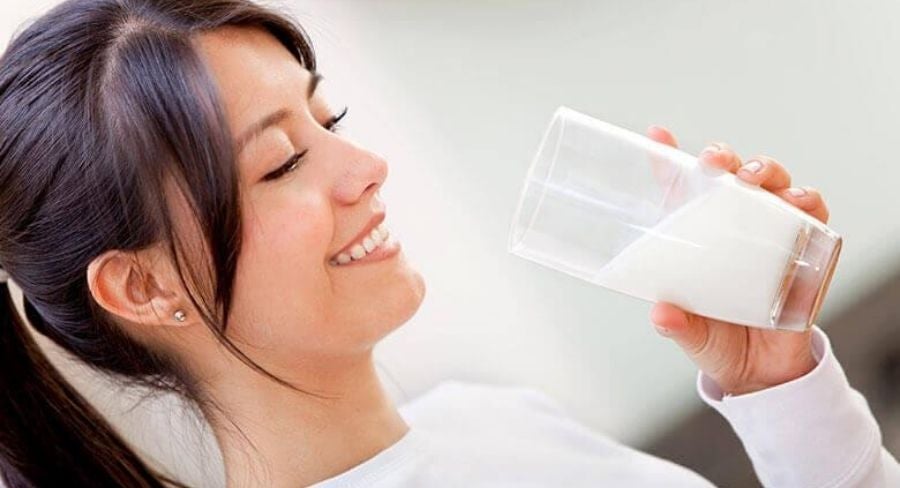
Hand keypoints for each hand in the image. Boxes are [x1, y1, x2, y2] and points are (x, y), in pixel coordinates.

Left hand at [646, 126, 830, 395]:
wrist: (762, 373)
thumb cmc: (718, 341)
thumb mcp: (692, 332)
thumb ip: (676, 323)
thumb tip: (661, 314)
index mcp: (699, 239)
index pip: (681, 191)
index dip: (669, 161)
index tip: (656, 135)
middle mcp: (734, 228)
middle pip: (730, 176)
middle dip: (723, 158)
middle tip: (715, 161)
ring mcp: (771, 234)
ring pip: (772, 184)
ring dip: (766, 170)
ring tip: (753, 178)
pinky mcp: (806, 250)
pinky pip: (812, 214)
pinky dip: (807, 201)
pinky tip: (799, 202)